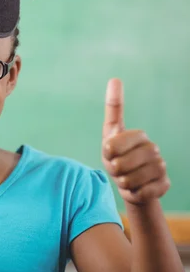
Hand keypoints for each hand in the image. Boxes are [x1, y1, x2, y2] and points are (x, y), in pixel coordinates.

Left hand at [102, 78, 169, 204]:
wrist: (130, 184)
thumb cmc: (115, 156)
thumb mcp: (109, 135)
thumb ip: (113, 111)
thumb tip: (116, 78)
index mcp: (137, 135)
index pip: (114, 142)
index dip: (107, 150)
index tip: (107, 151)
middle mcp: (152, 148)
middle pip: (120, 164)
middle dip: (112, 169)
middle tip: (115, 168)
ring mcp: (160, 167)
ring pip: (129, 180)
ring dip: (121, 182)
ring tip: (124, 178)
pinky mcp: (164, 184)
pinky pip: (141, 192)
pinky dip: (133, 193)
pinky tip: (136, 188)